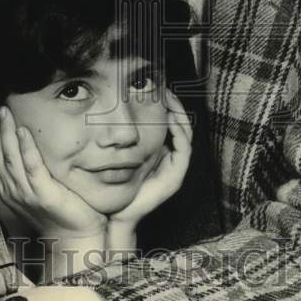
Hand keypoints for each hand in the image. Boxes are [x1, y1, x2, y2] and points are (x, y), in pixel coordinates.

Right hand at [0, 106, 106, 239]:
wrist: (75, 237)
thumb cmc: (57, 208)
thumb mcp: (34, 187)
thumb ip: (23, 168)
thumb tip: (18, 140)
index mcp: (6, 189)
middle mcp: (11, 191)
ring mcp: (26, 194)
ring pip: (9, 159)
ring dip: (5, 133)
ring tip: (4, 113)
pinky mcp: (44, 194)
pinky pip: (32, 167)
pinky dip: (26, 148)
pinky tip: (23, 131)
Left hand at [106, 91, 191, 240]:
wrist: (118, 213)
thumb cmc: (115, 183)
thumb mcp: (118, 151)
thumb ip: (120, 135)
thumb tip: (114, 109)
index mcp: (160, 149)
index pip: (170, 120)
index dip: (168, 103)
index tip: (157, 87)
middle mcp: (171, 156)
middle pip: (181, 123)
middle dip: (175, 104)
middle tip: (165, 88)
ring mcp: (175, 166)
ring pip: (185, 133)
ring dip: (179, 114)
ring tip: (169, 99)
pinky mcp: (176, 175)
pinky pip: (183, 148)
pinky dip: (178, 132)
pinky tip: (169, 120)